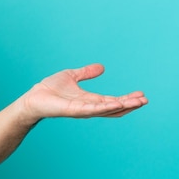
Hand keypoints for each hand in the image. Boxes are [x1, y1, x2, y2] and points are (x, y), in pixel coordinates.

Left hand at [20, 64, 147, 123]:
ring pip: (107, 110)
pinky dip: (106, 107)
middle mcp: (89, 107)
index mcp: (89, 99)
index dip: (127, 98)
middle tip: (145, 100)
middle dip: (130, 104)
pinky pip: (92, 109)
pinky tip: (117, 103)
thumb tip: (102, 67)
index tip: (141, 94)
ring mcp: (82, 110)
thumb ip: (86, 73)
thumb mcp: (71, 76)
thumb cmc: (50, 89)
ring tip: (138, 102)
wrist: (33, 98)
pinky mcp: (74, 110)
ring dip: (123, 106)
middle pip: (114, 108)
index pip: (113, 100)